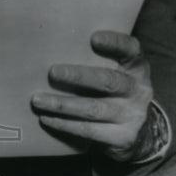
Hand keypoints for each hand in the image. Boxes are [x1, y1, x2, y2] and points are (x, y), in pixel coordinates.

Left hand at [30, 31, 154, 162]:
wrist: (138, 130)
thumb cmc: (115, 89)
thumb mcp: (116, 71)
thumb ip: (96, 59)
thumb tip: (51, 47)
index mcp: (136, 67)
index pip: (130, 50)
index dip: (114, 43)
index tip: (94, 38)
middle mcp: (138, 90)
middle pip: (108, 80)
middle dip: (79, 76)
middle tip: (53, 72)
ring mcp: (131, 115)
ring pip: (93, 108)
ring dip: (62, 104)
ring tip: (38, 100)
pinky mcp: (122, 137)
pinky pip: (89, 130)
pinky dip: (64, 124)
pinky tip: (46, 118)